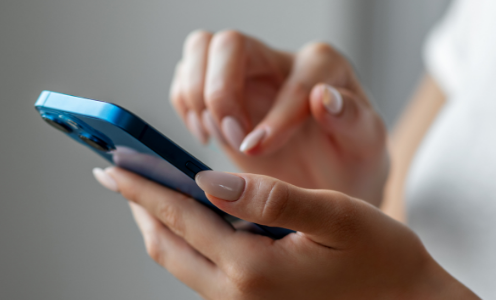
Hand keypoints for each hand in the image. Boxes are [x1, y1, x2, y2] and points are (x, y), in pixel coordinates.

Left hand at [93, 167, 476, 299]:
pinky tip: (190, 217)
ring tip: (147, 190)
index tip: (111, 165)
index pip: (180, 218)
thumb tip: (210, 179)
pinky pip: (201, 272)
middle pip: (166, 247)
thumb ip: (272, 197)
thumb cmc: (384, 261)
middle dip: (139, 207)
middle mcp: (237, 295)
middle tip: (117, 173)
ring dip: (159, 225)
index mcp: (253, 270)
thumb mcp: (338, 217)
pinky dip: (185, 241)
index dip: (142, 188)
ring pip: (179, 262)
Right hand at [171, 30, 386, 204]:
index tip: (260, 151)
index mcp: (323, 67)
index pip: (293, 77)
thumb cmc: (348, 162)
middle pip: (230, 43)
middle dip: (221, 93)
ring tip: (216, 137)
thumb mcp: (366, 147)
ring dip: (197, 96)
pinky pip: (183, 78)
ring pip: (200, 48)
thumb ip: (353, 119)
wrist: (324, 182)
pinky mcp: (216, 90)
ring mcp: (243, 71)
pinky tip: (207, 136)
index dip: (275, 116)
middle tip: (232, 139)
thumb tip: (323, 97)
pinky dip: (185, 107)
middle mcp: (279, 60)